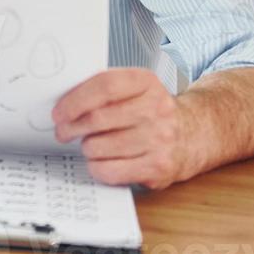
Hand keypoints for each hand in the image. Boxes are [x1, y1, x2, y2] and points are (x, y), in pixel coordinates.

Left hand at [52, 68, 193, 189]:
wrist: (194, 134)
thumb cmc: (152, 111)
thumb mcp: (135, 89)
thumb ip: (104, 89)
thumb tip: (64, 102)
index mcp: (146, 82)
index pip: (104, 86)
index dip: (75, 100)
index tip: (59, 112)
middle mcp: (157, 108)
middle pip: (98, 118)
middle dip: (71, 127)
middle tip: (63, 131)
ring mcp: (160, 139)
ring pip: (99, 147)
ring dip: (86, 148)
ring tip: (90, 145)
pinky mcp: (158, 167)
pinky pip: (111, 171)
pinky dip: (97, 168)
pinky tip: (100, 161)